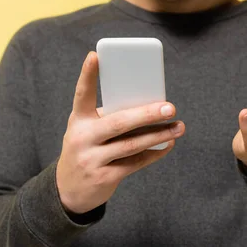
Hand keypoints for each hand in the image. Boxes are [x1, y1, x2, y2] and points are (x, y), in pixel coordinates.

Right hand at [56, 52, 185, 213]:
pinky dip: (154, 153)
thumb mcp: (87, 131)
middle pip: (119, 122)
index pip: (82, 94)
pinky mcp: (104, 177)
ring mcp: (92, 159)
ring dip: (159, 135)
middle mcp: (82, 138)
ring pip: (132, 144)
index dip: (87, 75)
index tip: (94, 55)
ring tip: (178, 127)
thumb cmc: (86, 149)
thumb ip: (109, 119)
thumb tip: (149, 108)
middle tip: (170, 108)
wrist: (68, 190)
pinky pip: (135, 163)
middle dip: (147, 114)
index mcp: (77, 120)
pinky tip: (168, 145)